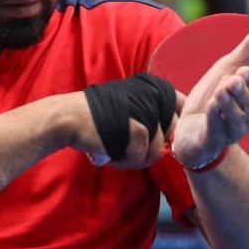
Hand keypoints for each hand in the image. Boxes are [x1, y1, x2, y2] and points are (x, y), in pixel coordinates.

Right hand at [63, 92, 180, 170]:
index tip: (163, 138)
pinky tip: (110, 154)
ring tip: (117, 153)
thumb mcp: (125, 112)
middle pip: (171, 134)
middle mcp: (150, 95)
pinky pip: (141, 154)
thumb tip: (167, 146)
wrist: (66, 119)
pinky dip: (125, 159)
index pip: (181, 104)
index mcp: (150, 89)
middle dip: (151, 151)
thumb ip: (148, 122)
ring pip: (156, 148)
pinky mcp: (136, 126)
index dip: (178, 125)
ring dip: (136, 159)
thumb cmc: (94, 121)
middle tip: (129, 153)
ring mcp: (144, 110)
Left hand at [171, 23, 248, 167]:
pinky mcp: (212, 142)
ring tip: (220, 92)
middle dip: (239, 91)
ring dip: (227, 104)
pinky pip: (217, 131)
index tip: (242, 70)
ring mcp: (230, 133)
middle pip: (247, 104)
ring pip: (235, 119)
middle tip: (231, 79)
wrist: (188, 128)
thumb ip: (248, 51)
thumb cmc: (213, 98)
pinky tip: (210, 107)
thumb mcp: (227, 70)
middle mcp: (246, 120)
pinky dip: (215, 119)